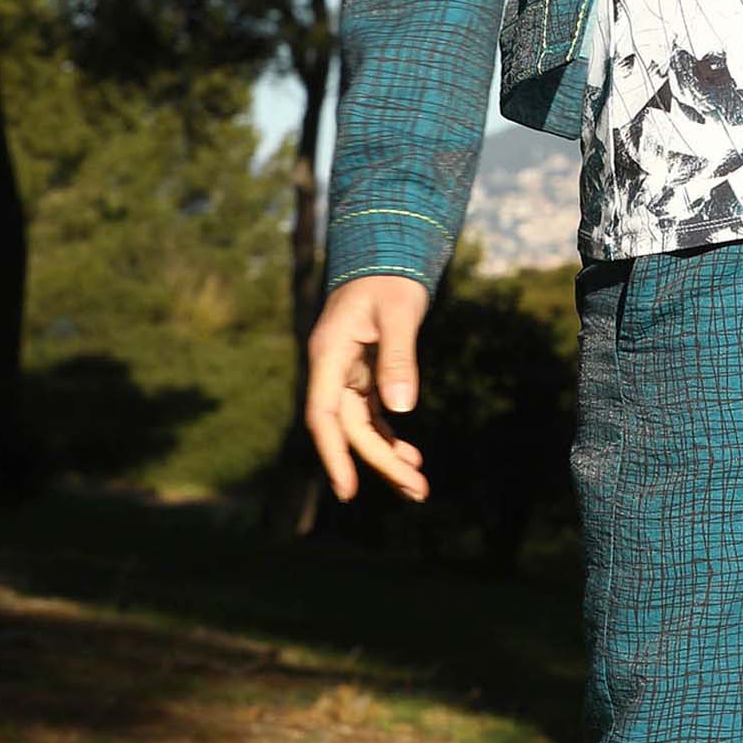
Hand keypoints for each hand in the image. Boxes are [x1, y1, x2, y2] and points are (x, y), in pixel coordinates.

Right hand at [303, 271, 429, 503]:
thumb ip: (399, 357)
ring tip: (417, 484)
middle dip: (380, 462)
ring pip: (361, 425)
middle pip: (350, 428)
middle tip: (417, 492)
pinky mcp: (364, 372)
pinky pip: (371, 413)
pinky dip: (388, 435)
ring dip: (386, 455)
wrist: (387, 251)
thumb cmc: (391, 278)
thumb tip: (402, 407)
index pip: (325, 416)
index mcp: (329, 354)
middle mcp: (332, 368)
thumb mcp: (400, 313)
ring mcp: (347, 372)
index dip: (334, 455)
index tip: (349, 490)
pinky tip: (409, 456)